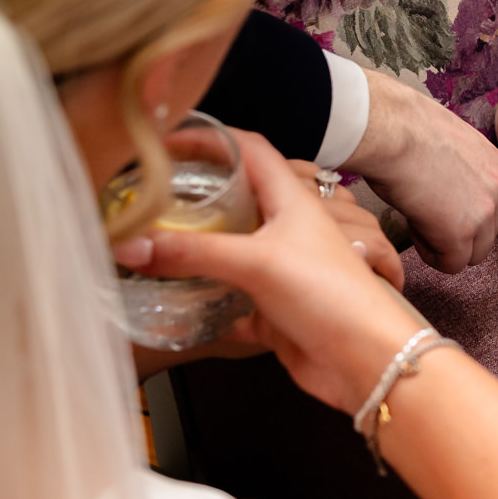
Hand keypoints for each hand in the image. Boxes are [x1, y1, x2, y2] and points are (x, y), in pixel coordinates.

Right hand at [112, 159, 403, 291]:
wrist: (368, 360)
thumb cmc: (329, 295)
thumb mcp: (255, 262)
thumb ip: (190, 252)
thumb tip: (129, 244)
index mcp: (290, 199)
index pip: (249, 149)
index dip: (211, 138)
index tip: (168, 140)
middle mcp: (287, 230)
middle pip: (238, 199)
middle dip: (198, 194)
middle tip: (151, 197)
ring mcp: (282, 271)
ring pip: (234, 251)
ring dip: (200, 249)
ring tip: (154, 244)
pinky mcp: (277, 311)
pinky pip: (235, 301)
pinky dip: (209, 303)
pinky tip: (178, 305)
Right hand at [348, 69, 497, 273]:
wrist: (394, 134)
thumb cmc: (406, 128)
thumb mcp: (451, 140)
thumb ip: (463, 167)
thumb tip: (450, 185)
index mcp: (494, 162)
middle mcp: (495, 189)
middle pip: (491, 234)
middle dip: (462, 233)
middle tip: (431, 217)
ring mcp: (481, 214)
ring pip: (472, 254)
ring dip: (446, 246)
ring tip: (419, 222)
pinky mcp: (459, 236)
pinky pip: (451, 264)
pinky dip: (431, 254)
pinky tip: (415, 231)